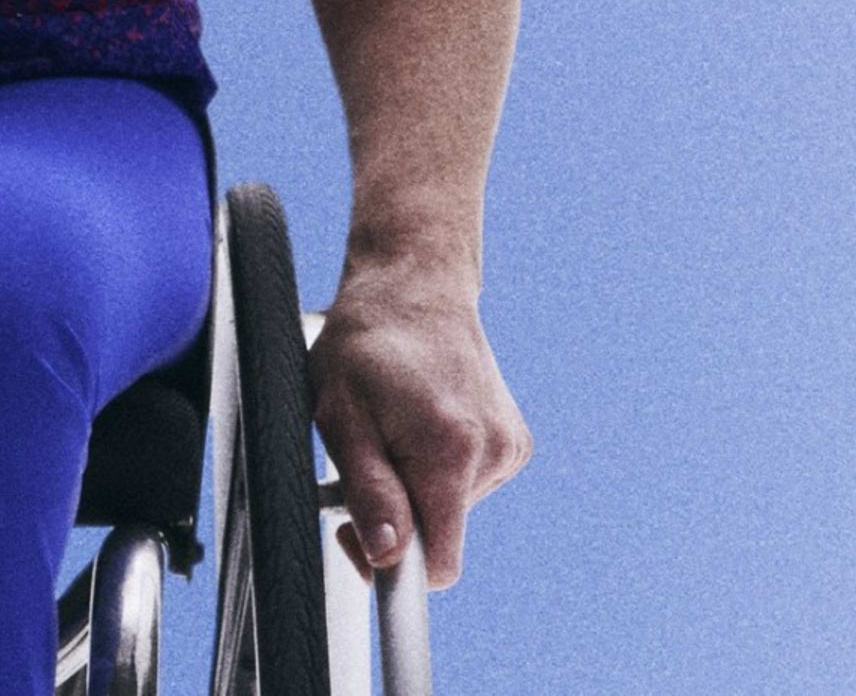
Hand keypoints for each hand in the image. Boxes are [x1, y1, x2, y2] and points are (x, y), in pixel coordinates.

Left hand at [310, 265, 529, 587]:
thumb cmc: (364, 346)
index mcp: (450, 450)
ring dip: (416, 486)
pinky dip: (440, 469)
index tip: (359, 546)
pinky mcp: (514, 441)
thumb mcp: (341, 416)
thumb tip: (387, 557)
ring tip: (391, 429)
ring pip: (452, 509)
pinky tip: (422, 425)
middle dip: (397, 514)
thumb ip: (369, 490)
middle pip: (440, 533)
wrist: (414, 287)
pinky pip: (469, 484)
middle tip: (360, 463)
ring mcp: (510, 446)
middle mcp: (493, 452)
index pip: (437, 563)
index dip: (394, 569)